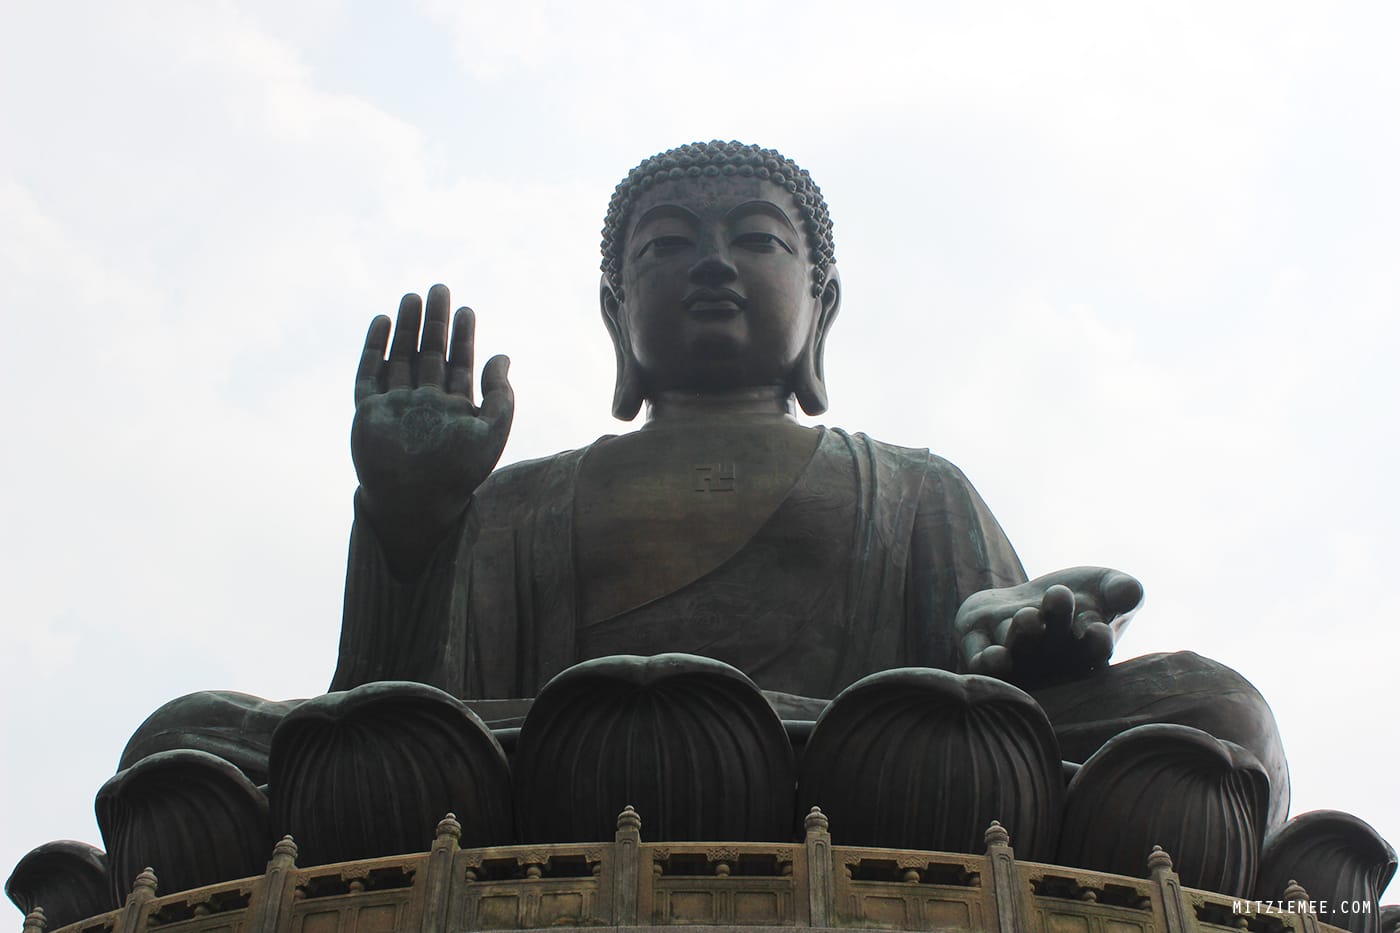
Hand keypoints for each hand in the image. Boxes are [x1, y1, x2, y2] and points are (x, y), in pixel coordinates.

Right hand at [351, 285, 512, 565]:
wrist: (415, 503)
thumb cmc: (457, 474)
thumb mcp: (491, 434)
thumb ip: (500, 396)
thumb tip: (502, 356)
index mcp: (454, 409)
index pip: (459, 364)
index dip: (463, 337)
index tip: (466, 309)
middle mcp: (424, 403)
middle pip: (429, 354)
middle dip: (435, 323)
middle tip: (439, 289)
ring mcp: (396, 406)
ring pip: (400, 357)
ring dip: (406, 328)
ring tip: (412, 297)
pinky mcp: (369, 412)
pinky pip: (369, 374)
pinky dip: (374, 348)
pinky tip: (382, 322)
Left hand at [954, 567, 1142, 687]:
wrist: (1027, 601)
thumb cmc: (1078, 598)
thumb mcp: (1104, 587)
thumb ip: (1121, 590)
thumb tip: (1131, 591)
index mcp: (1085, 650)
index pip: (1095, 650)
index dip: (1096, 642)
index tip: (1097, 629)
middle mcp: (1050, 661)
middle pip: (1053, 645)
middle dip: (1056, 621)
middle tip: (1059, 596)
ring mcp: (1015, 659)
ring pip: (1017, 651)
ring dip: (1022, 637)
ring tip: (1028, 617)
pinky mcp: (979, 652)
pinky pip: (981, 664)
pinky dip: (987, 663)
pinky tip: (995, 656)